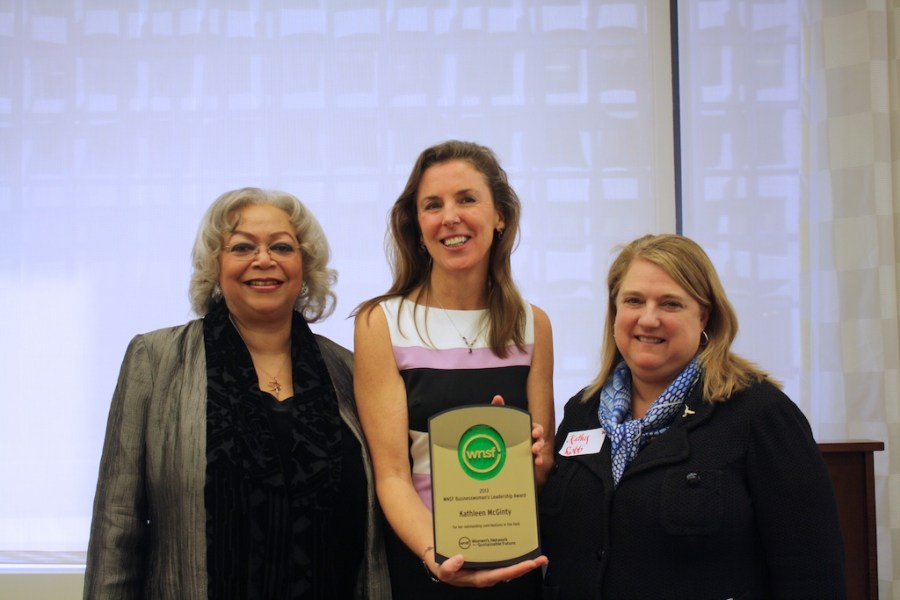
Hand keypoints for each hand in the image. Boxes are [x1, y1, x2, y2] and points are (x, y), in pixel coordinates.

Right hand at [430, 551, 547, 587]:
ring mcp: (489, 566)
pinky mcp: (489, 559)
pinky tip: (522, 545)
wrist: (439, 559)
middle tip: (542, 559)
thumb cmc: (443, 565)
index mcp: (479, 577)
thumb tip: (460, 559)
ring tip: (538, 554)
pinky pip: (504, 557)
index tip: (529, 564)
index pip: (501, 574)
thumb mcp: (442, 569)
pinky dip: (514, 553)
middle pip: (510, 571)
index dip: (516, 569)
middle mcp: (487, 573)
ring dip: (523, 560)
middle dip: (526, 565)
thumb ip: (448, 568)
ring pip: (509, 565)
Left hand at [491, 395, 545, 465]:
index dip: (538, 430)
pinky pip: (534, 461)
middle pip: (539, 440)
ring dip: (539, 453)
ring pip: (538, 451)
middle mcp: (528, 439)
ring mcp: (528, 450)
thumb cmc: (499, 431)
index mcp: (525, 429)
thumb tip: (497, 397)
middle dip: (539, 443)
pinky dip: (537, 461)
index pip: (536, 428)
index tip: (535, 433)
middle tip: (534, 446)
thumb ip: (499, 408)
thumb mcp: (498, 420)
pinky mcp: (526, 460)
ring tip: (535, 456)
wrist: (491, 449)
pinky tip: (535, 463)